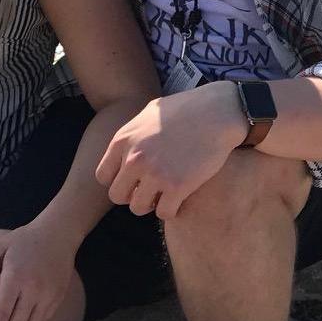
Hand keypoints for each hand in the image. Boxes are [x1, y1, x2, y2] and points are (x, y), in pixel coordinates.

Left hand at [95, 84, 244, 221]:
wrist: (218, 112)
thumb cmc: (188, 108)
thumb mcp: (151, 112)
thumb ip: (133, 132)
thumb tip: (127, 144)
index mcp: (123, 140)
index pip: (103, 176)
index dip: (119, 180)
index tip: (135, 179)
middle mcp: (134, 159)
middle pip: (117, 196)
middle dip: (132, 195)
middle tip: (151, 190)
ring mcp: (155, 174)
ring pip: (138, 208)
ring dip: (151, 205)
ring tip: (165, 196)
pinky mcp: (178, 186)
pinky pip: (164, 212)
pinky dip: (172, 210)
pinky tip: (180, 199)